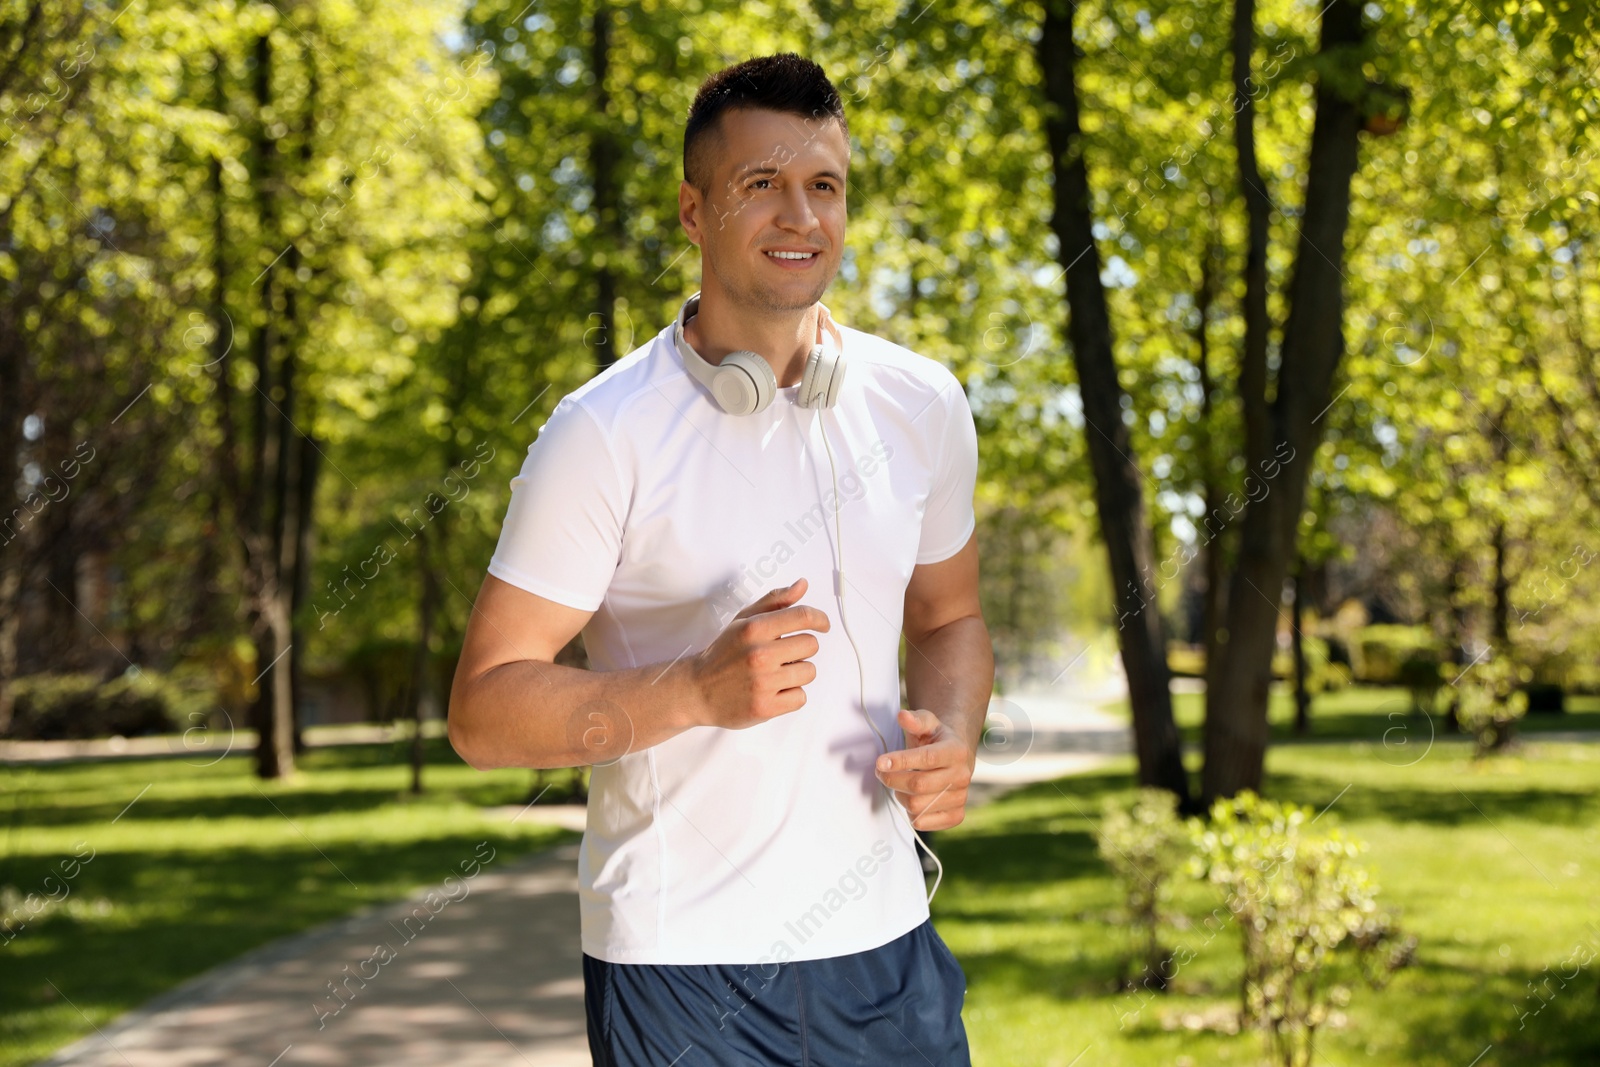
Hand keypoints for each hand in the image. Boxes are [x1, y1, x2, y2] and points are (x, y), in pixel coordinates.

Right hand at [690, 578, 830, 729]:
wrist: (697, 690)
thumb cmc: (723, 654)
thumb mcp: (743, 621)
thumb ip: (774, 601)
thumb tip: (801, 585)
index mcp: (754, 629)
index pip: (802, 616)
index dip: (819, 619)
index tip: (823, 624)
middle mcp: (759, 654)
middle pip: (811, 645)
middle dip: (801, 649)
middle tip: (783, 654)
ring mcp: (763, 683)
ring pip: (809, 672)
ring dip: (797, 672)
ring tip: (775, 673)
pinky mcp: (765, 708)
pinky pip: (801, 697)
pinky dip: (791, 695)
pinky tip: (773, 690)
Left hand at [874, 708, 974, 830]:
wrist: (955, 759)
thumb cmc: (937, 740)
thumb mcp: (928, 724)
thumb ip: (915, 720)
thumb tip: (903, 716)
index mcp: (956, 751)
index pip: (927, 758)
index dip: (901, 761)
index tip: (880, 762)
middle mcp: (962, 775)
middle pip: (919, 785)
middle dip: (892, 779)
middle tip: (881, 772)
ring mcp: (961, 797)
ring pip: (917, 806)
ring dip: (900, 796)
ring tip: (898, 784)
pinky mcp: (956, 815)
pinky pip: (925, 822)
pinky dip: (911, 813)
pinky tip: (911, 798)